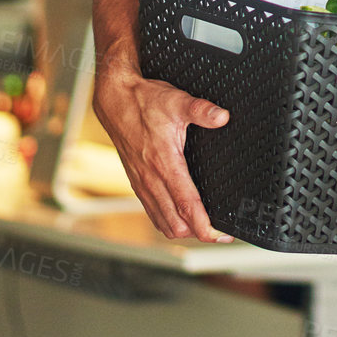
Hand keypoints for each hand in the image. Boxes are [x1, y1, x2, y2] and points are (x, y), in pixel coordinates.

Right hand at [92, 64, 233, 242]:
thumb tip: (222, 116)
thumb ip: (201, 110)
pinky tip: (179, 217)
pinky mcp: (137, 183)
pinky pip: (153, 213)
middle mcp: (151, 179)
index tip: (220, 235)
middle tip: (220, 231)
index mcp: (164, 163)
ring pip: (163, 223)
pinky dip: (167, 221)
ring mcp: (142, 183)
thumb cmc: (144, 101)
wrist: (115, 101)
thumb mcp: (177, 101)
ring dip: (183, 229)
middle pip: (176, 224)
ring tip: (204, 228)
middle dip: (198, 232)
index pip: (186, 206)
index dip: (204, 226)